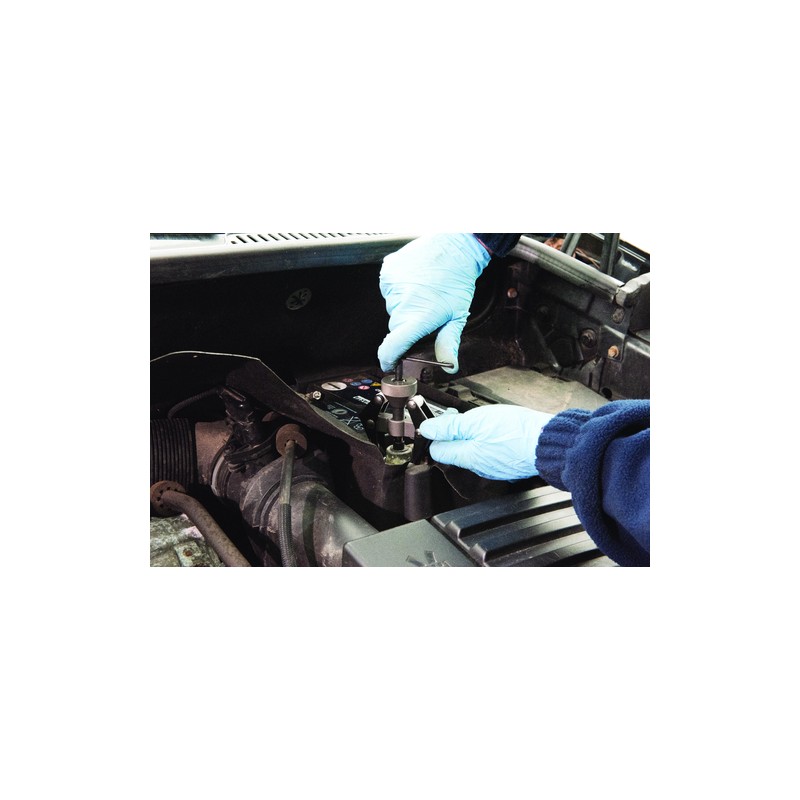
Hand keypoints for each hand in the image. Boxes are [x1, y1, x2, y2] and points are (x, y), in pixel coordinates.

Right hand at [377, 234, 489, 373]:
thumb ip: (449, 343)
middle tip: (425, 310)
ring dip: (404, 305)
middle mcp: (402, 301)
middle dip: (407, 324)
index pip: (393, 346)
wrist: (455, 246)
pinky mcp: (387, 271)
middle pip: (395, 326)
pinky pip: (388, 290)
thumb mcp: (457, 316)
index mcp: (420, 316)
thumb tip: (450, 366)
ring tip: (422, 291)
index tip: (390, 363)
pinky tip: (414, 281)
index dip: (389, 358)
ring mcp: (392, 284)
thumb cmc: (458, 279)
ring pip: (392, 307)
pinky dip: (399, 290)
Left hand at [418, 405, 553, 480]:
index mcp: (468, 457)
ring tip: (486, 422)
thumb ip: (449, 426)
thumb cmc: (517, 431)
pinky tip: (499, 431)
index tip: (439, 422)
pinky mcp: (507, 465)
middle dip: (455, 433)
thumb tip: (426, 429)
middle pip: (455, 451)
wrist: (548, 442)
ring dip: (474, 436)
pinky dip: (490, 442)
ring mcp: (493, 468)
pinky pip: (490, 453)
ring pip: (474, 451)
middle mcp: (478, 467)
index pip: (437, 451)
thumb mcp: (476, 421)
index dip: (435, 435)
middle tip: (465, 417)